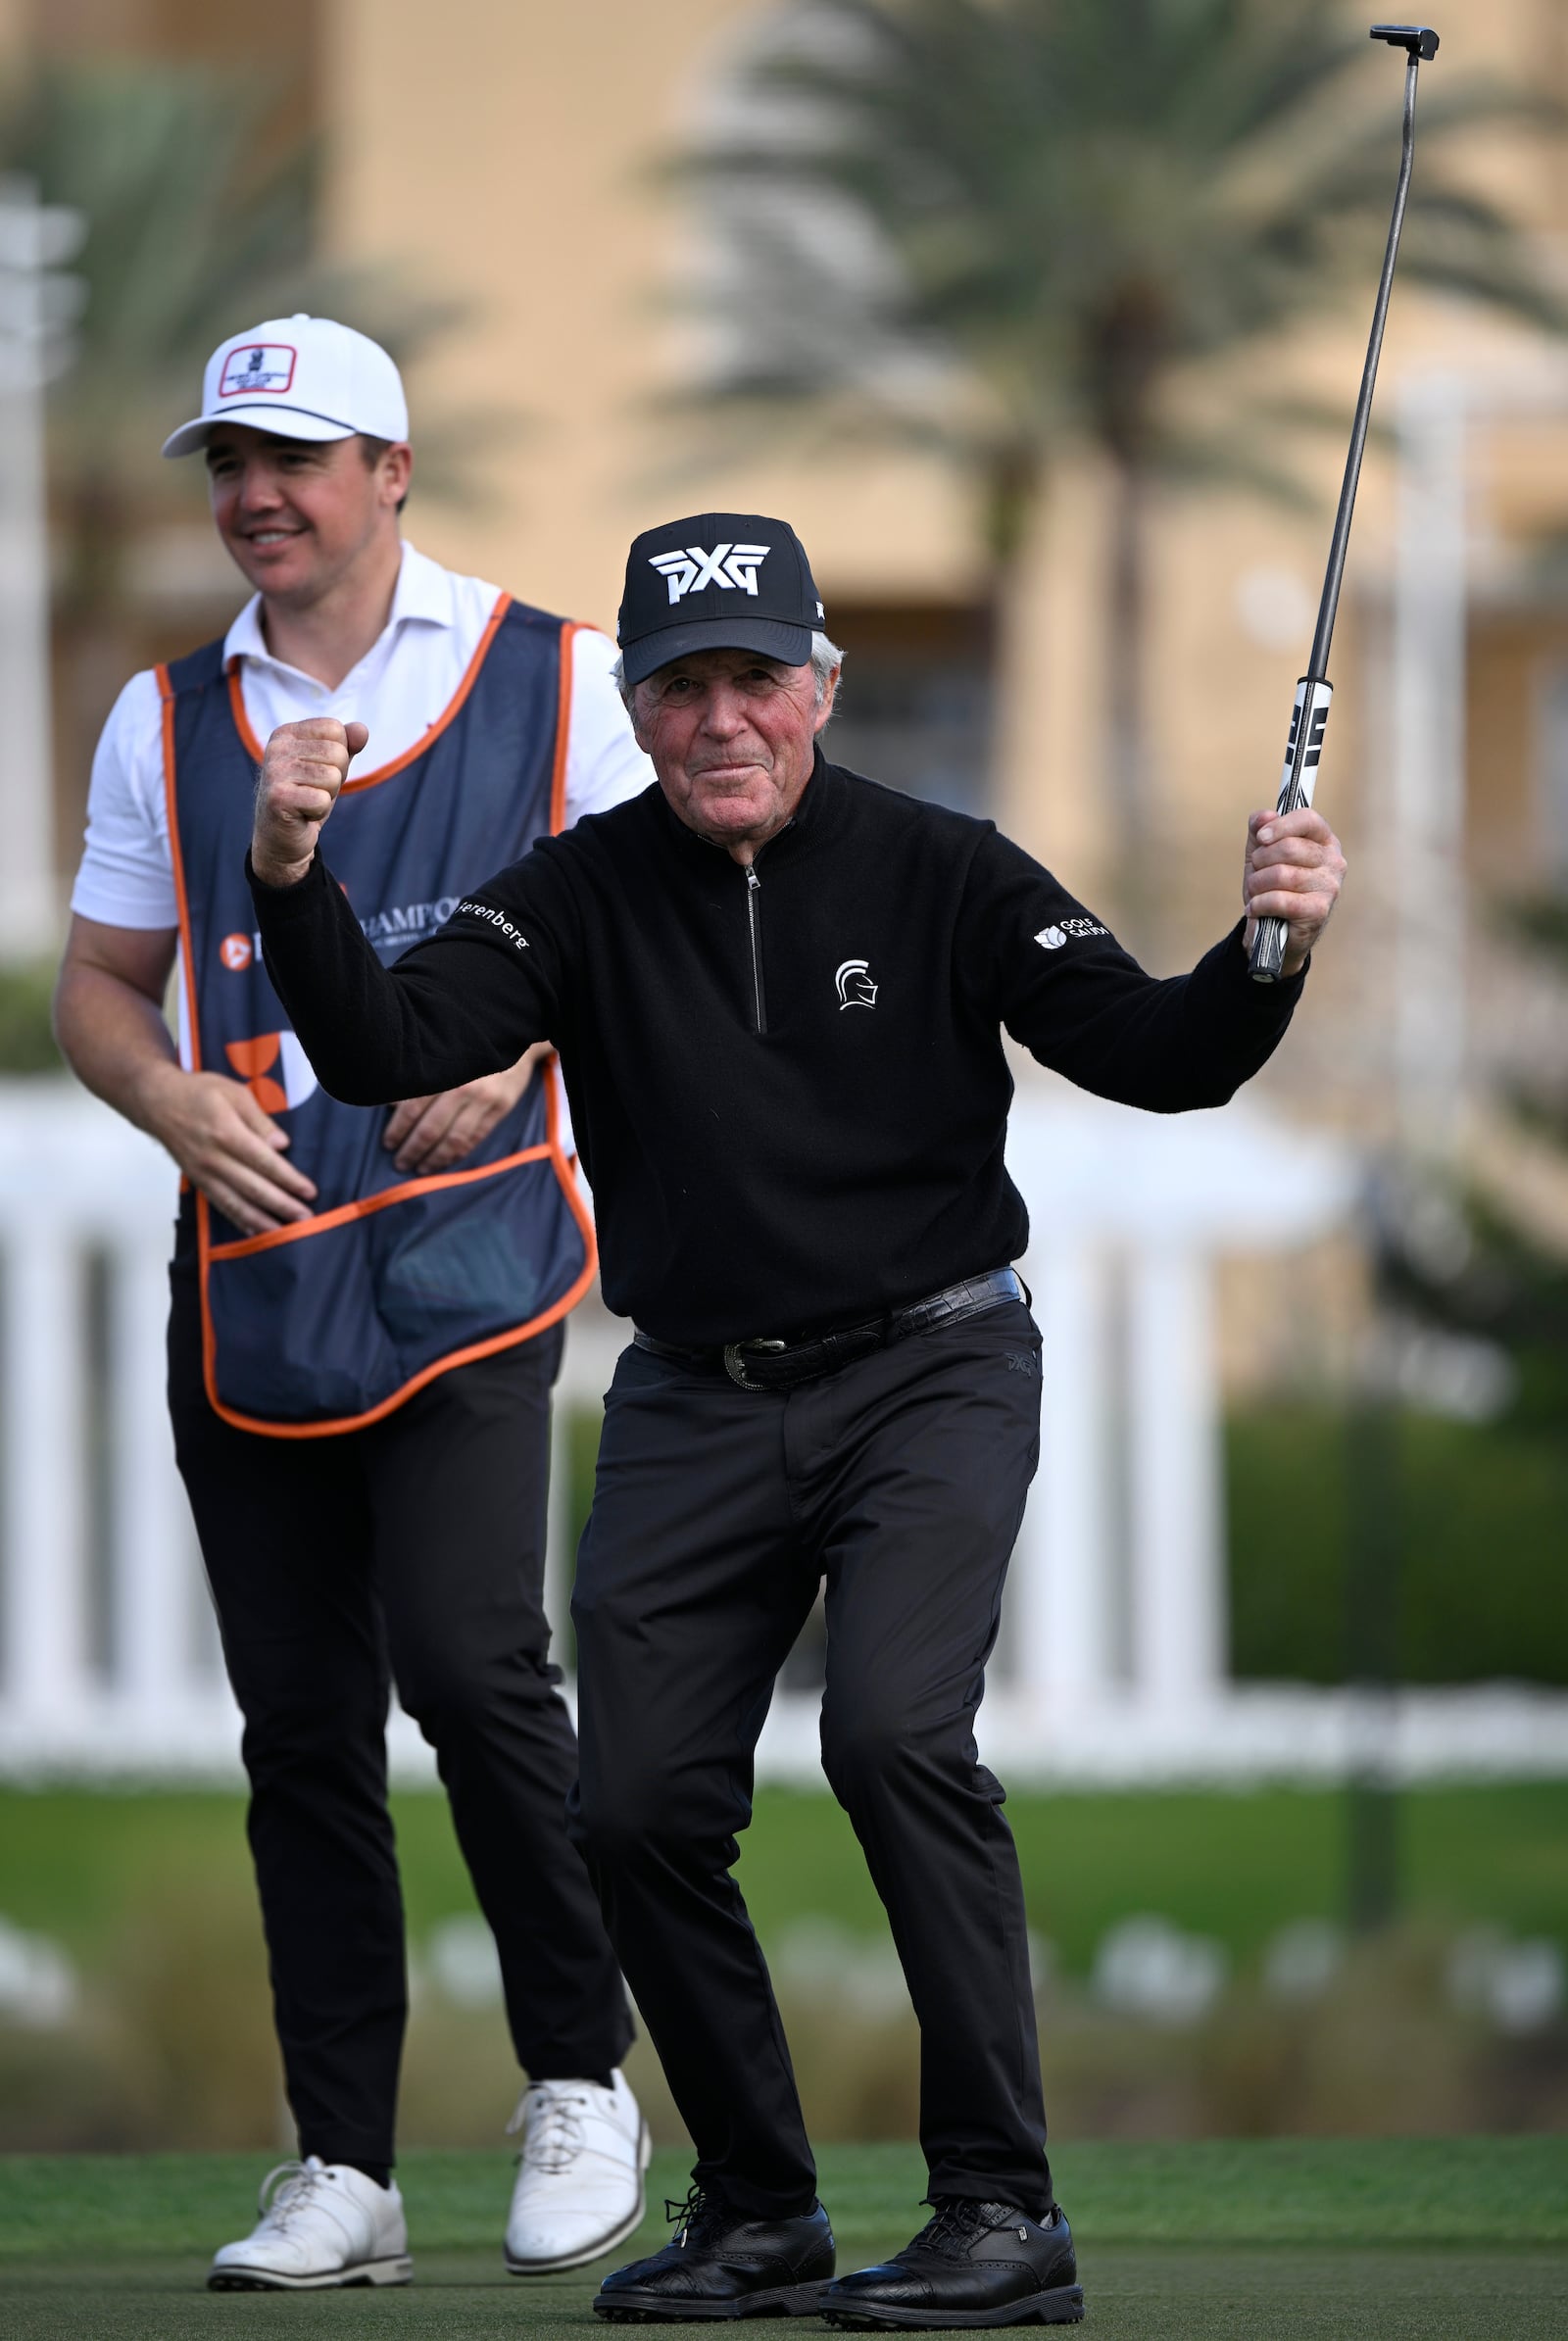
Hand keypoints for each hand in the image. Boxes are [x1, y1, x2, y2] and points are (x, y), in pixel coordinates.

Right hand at [138, 1062, 317, 1234]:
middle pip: (252, 1188)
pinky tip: (255, 1231)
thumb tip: (281, 1145)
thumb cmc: (198, 1093)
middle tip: (306, 1218)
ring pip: (236, 1203)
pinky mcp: (198, 1182)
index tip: (309, 1191)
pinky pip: (220, 1205)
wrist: (156, 1103)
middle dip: (282, 1205)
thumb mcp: (234, 1093)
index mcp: (226, 1132)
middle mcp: (213, 1158)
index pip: (264, 1162)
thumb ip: (260, 1121)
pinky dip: (239, 1221)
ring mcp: (203, 1173)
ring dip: (263, 1221)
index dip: (288, 1179)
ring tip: (286, 1233)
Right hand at [251, 718, 368, 886]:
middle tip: (314, 791)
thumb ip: (347, 745)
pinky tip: (303, 814)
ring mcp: (274, 772)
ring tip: (307, 802)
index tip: (318, 773)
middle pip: (337, 752)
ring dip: (327, 796)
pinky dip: (319, 812)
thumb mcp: (331, 767)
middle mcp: (276, 748)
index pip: (335, 729)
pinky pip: (323, 800)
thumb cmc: (307, 798)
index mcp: (286, 733)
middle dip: (336, 778)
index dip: (339, 755)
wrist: (281, 839)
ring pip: (332, 777)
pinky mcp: (278, 798)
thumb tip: (362, 730)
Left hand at [381, 1046, 547, 1174]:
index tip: (388, 1143)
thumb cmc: (466, 1045)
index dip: (397, 1130)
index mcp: (442, 1071)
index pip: (412, 1108)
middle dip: (412, 1150)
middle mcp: (463, 1087)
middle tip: (400, 1163)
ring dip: (434, 1159)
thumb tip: (389, 1105)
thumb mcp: (438, 1054)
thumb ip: (415, 1079)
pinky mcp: (502, 1107)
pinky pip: (476, 1138)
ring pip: (454, 1140)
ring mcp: (485, 1099)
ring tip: (421, 1168)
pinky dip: (458, 1154)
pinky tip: (445, 1161)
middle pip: (431, 1129)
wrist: (509, 1033)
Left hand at [1242, 806, 1345, 977]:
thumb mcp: (1261, 854)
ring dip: (1257, 884)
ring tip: (1255, 893)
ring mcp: (1329, 886)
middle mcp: (1333, 861)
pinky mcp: (1319, 910)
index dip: (1280, 825)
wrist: (1274, 932)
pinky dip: (1260, 904)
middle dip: (1261, 861)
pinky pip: (1279, 899)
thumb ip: (1260, 829)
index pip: (1308, 819)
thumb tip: (1264, 816)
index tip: (1261, 838)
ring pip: (1281, 874)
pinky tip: (1256, 908)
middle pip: (1289, 847)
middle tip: (1255, 873)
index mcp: (1324, 841)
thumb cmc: (1272, 887)